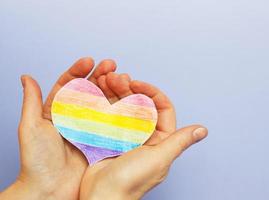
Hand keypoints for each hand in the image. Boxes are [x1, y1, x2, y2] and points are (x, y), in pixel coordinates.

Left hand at [0, 58, 117, 199]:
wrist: (51, 190)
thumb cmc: (37, 162)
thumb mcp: (30, 128)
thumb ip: (31, 102)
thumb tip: (26, 77)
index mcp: (57, 111)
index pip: (68, 85)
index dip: (78, 71)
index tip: (89, 61)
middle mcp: (75, 116)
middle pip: (89, 90)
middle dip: (100, 75)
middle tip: (111, 65)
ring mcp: (90, 126)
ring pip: (103, 102)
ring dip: (112, 88)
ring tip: (120, 77)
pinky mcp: (101, 138)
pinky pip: (112, 119)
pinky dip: (119, 107)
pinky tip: (126, 97)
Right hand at [79, 75, 207, 199]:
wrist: (101, 196)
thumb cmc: (131, 182)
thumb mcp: (158, 159)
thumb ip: (179, 142)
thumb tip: (203, 130)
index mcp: (160, 140)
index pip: (162, 108)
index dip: (152, 93)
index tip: (137, 84)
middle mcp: (144, 135)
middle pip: (140, 104)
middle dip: (130, 89)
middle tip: (117, 79)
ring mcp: (125, 135)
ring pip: (123, 106)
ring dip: (116, 91)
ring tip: (106, 80)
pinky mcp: (108, 136)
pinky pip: (109, 114)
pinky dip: (104, 102)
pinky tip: (98, 91)